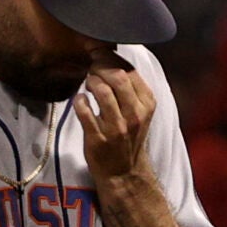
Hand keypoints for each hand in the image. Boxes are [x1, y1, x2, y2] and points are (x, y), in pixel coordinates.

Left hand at [75, 60, 154, 183]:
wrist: (123, 172)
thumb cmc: (128, 137)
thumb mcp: (139, 111)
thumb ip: (130, 88)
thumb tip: (111, 59)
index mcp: (146, 104)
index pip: (131, 71)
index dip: (112, 58)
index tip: (100, 55)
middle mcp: (134, 115)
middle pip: (118, 77)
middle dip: (100, 66)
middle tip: (91, 67)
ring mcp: (117, 128)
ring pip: (103, 92)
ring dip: (91, 82)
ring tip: (88, 84)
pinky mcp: (98, 139)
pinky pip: (85, 112)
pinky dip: (79, 101)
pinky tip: (80, 100)